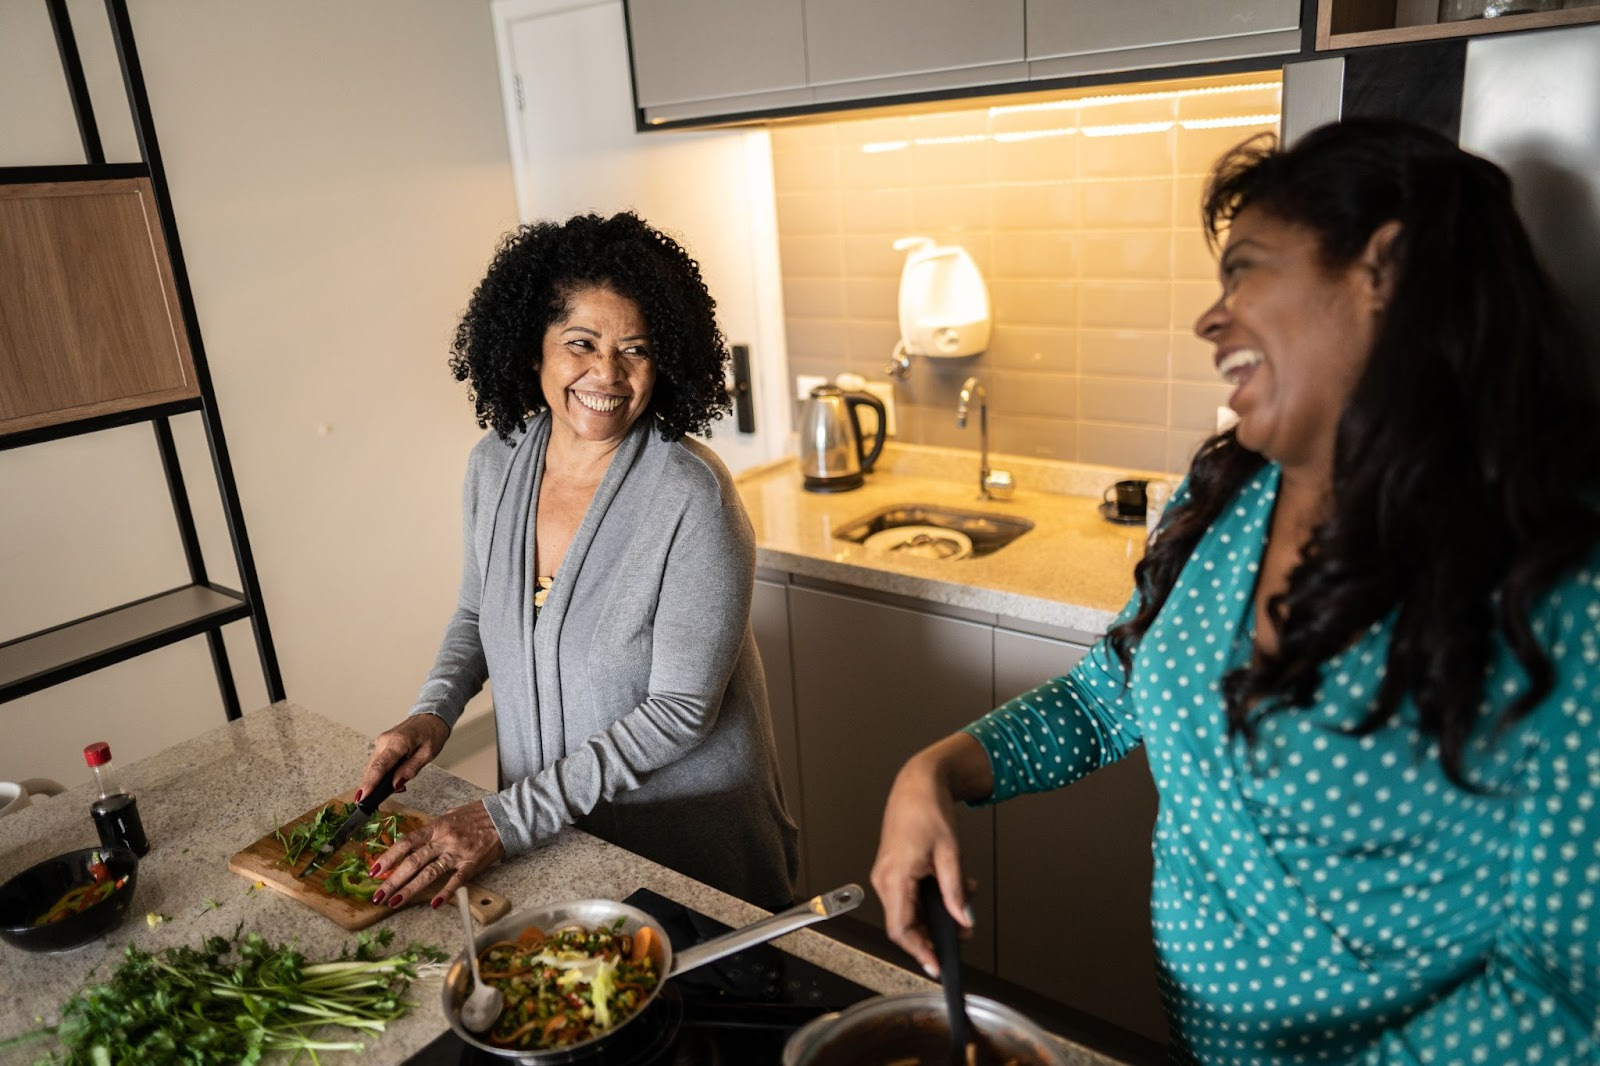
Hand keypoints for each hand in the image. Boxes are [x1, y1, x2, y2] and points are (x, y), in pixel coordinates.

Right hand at [357, 714, 450, 801]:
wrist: (430, 717)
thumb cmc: (432, 733)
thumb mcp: (428, 754)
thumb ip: (410, 769)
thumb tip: (395, 785)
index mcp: (398, 742)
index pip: (380, 767)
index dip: (369, 784)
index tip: (361, 798)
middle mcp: (385, 741)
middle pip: (372, 769)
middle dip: (372, 787)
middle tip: (376, 803)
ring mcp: (381, 741)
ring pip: (373, 767)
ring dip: (378, 781)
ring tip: (391, 790)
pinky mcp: (381, 744)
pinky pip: (377, 762)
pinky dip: (381, 773)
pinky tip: (391, 781)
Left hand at [370, 800, 504, 909]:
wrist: (505, 816)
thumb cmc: (478, 815)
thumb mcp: (451, 815)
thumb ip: (434, 829)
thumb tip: (417, 840)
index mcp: (436, 827)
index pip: (407, 843)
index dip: (389, 857)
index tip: (374, 870)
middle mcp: (444, 840)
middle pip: (413, 862)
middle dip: (393, 880)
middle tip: (378, 895)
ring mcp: (458, 853)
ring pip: (430, 873)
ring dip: (410, 889)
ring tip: (394, 902)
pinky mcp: (472, 864)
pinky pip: (456, 880)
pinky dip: (445, 893)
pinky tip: (434, 904)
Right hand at [870, 733, 989, 977]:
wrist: (918, 783)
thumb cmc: (928, 809)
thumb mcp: (950, 853)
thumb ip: (955, 891)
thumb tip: (963, 919)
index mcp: (894, 876)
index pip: (902, 928)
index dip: (920, 951)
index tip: (936, 965)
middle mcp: (885, 877)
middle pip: (905, 924)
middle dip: (934, 934)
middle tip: (961, 937)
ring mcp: (887, 873)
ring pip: (909, 910)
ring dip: (935, 915)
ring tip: (963, 909)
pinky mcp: (893, 868)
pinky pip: (909, 895)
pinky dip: (931, 900)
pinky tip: (953, 890)